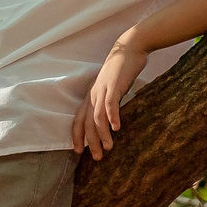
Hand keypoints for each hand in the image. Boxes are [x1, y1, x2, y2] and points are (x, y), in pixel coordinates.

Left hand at [72, 36, 149, 158]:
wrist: (129, 48)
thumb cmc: (122, 69)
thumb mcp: (112, 88)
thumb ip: (109, 102)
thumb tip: (111, 118)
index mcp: (92, 96)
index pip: (78, 119)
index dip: (77, 136)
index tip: (78, 151)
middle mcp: (93, 95)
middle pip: (87, 123)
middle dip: (90, 142)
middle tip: (96, 158)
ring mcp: (103, 90)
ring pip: (97, 117)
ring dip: (101, 134)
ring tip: (108, 148)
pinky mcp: (114, 86)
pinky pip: (110, 105)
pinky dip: (112, 117)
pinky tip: (117, 129)